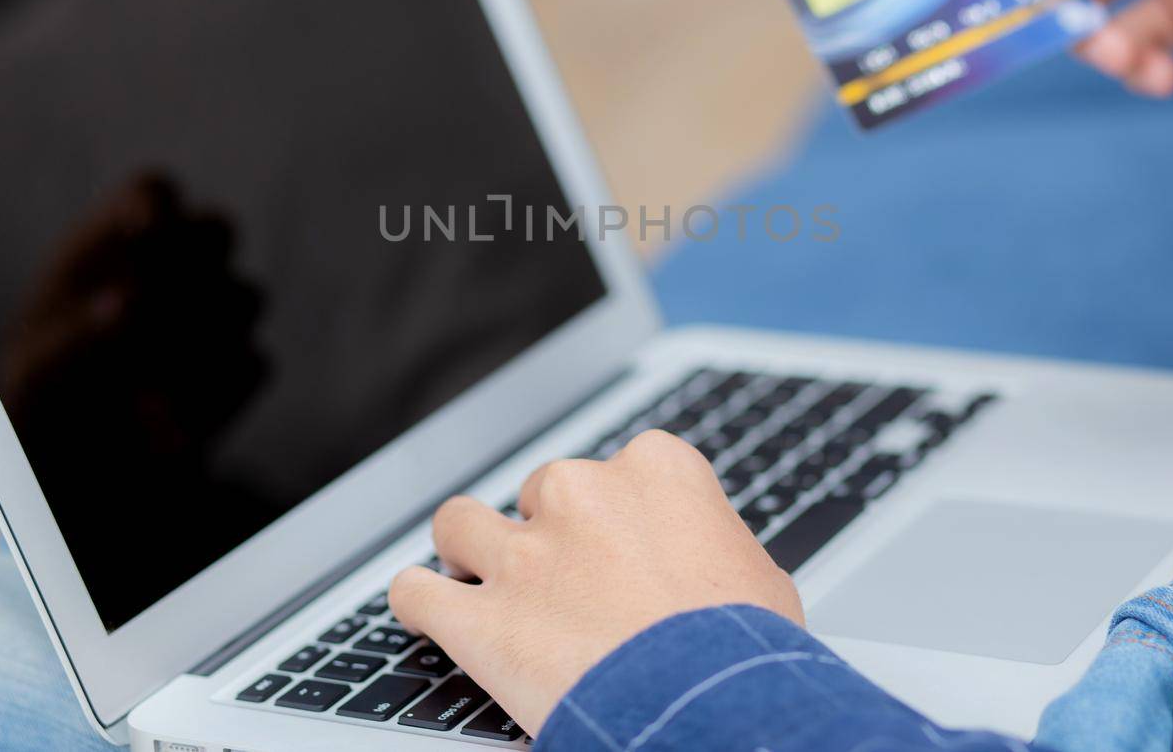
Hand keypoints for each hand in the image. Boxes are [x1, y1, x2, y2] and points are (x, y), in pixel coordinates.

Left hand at [0, 173, 265, 461]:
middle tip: (137, 307)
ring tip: (139, 390)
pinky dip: (210, 395)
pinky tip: (165, 429)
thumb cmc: (47, 400)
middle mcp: (177, 267)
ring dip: (196, 339)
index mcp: (114, 245)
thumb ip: (74, 337)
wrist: (81, 469)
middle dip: (188, 267)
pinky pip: (254, 364)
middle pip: (218, 228)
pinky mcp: (242, 368)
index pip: (151, 192)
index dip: (153, 203)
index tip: (139, 231)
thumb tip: (124, 303)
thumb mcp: (37, 372)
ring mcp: (218, 314)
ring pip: (246, 296)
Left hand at [388, 430, 803, 735]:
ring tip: (471, 572)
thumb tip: (707, 566)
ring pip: (460, 523)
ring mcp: (524, 554)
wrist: (708, 703)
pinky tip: (424, 611)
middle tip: (564, 580)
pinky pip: (415, 592)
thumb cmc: (745, 648)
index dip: (617, 511)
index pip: (620, 468)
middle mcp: (581, 495)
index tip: (620, 544)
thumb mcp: (757, 576)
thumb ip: (711, 546)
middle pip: (542, 493)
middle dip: (547, 533)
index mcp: (655, 470)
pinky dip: (416, 601)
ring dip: (466, 547)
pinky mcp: (480, 617)